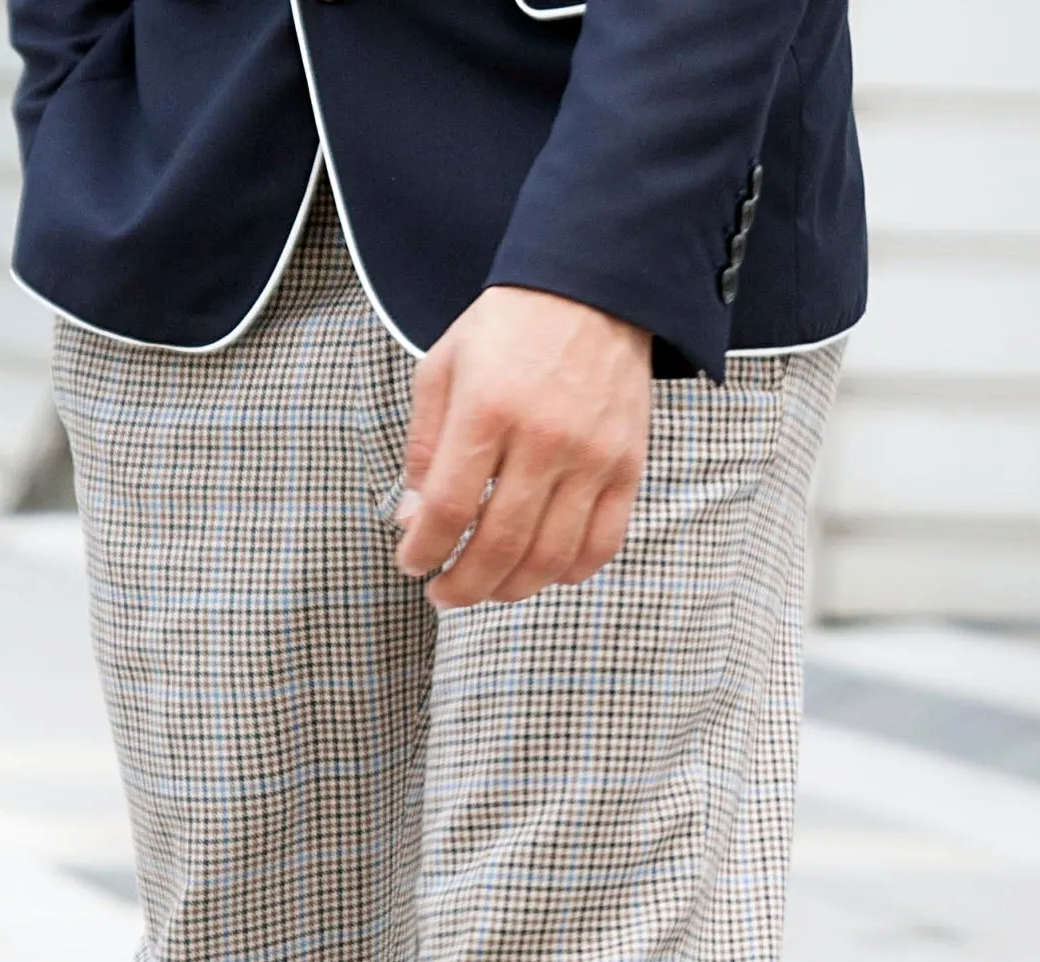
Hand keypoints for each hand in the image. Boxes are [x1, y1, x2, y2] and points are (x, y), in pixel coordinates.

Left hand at [395, 287, 652, 609]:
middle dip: (463, 587)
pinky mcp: (627, 467)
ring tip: (487, 588)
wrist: (593, 288)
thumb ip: (424, 446)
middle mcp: (544, 437)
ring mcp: (591, 457)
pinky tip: (541, 570)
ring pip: (549, 558)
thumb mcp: (445, 368)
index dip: (424, 552)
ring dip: (511, 589)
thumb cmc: (508, 329)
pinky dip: (568, 573)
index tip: (412, 565)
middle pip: (499, 545)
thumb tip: (413, 521)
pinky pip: (601, 545)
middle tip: (444, 595)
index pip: (449, 508)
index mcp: (488, 408)